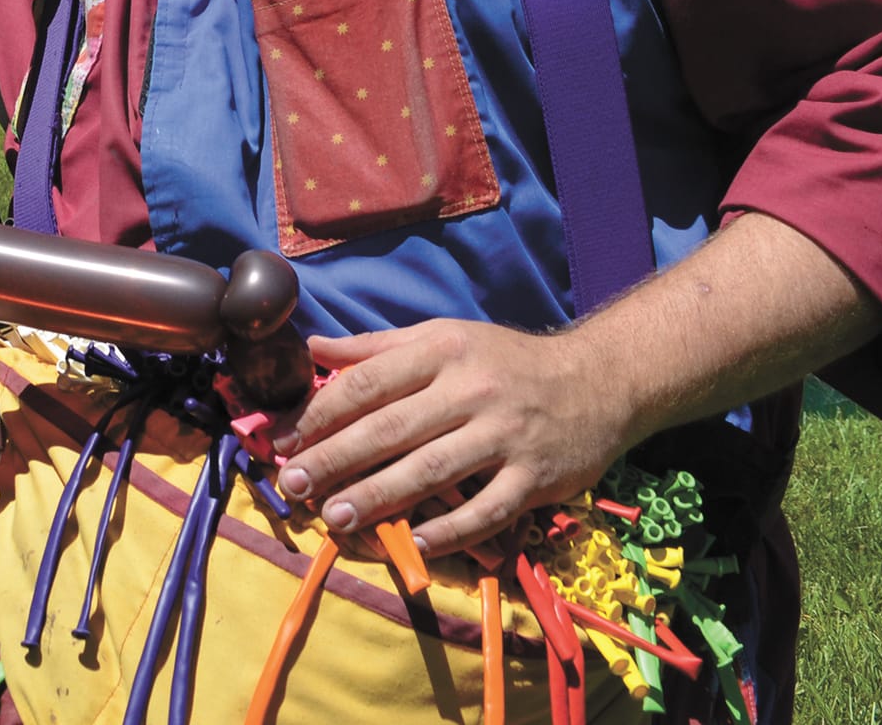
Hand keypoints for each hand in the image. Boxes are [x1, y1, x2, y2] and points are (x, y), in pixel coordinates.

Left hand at [271, 320, 634, 557]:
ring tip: (335, 518)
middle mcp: (471, 390)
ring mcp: (505, 436)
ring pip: (430, 472)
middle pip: (390, 429)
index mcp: (442, 351)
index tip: (283, 442)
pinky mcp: (535, 478)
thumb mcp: (444, 337)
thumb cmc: (505, 361)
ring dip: (378, 498)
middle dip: (334, 460)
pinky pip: (486, 512)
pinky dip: (450, 532)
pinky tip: (414, 544)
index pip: (368, 384)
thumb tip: (313, 348)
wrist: (598, 381)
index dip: (319, 414)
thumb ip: (377, 348)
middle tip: (294, 486)